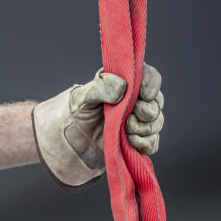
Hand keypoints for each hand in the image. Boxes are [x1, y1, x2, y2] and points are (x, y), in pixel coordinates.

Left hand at [32, 63, 163, 189]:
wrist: (64, 142)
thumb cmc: (73, 113)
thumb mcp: (82, 97)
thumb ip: (101, 87)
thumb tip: (123, 87)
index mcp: (124, 84)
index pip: (149, 77)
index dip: (152, 84)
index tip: (144, 95)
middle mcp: (134, 102)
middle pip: (156, 102)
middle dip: (147, 111)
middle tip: (129, 117)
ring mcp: (136, 123)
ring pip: (156, 123)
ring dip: (144, 128)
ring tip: (125, 130)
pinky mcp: (135, 143)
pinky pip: (152, 143)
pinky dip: (145, 143)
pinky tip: (130, 142)